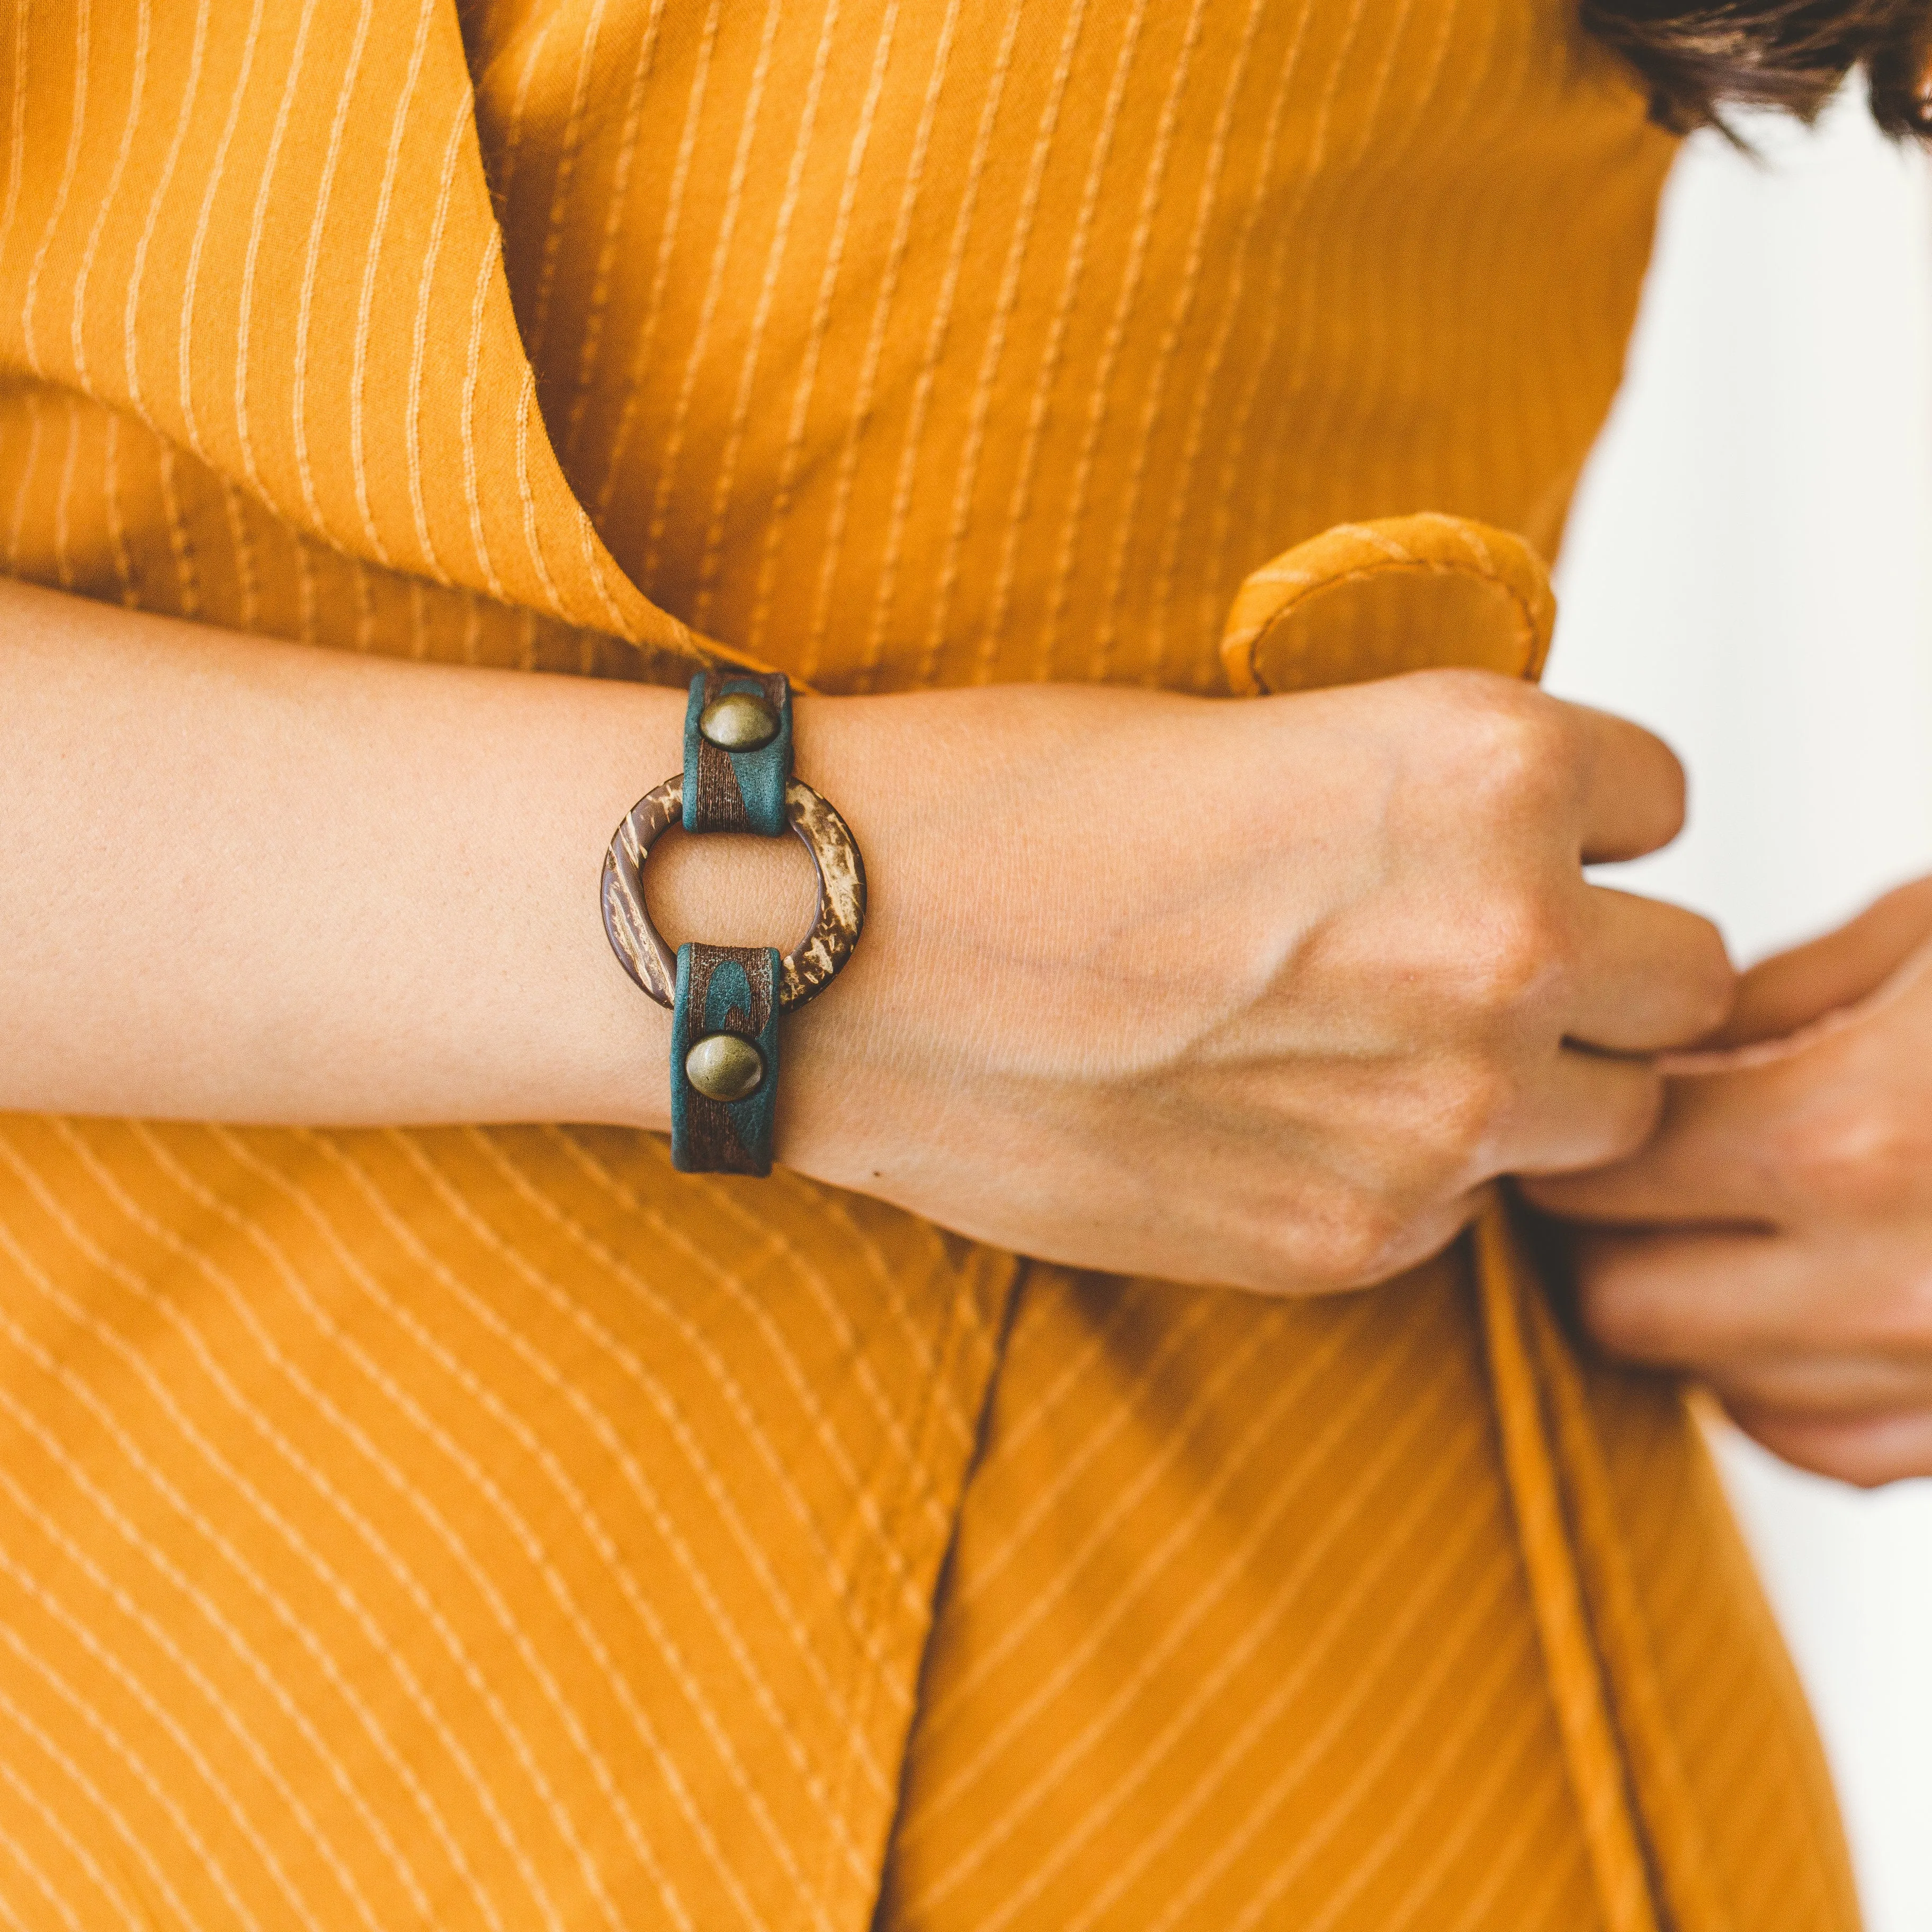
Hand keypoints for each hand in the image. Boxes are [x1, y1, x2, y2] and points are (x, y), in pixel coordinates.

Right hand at [772, 669, 1732, 1293]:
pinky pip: (1468, 1206)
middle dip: (1595, 964)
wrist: (834, 947)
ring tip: (1367, 1041)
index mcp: (1484, 769)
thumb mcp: (1257, 730)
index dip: (1581, 817)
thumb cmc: (1008, 803)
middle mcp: (1501, 945)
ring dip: (1529, 1081)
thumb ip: (1432, 803)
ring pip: (1605, 1114)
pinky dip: (1407, 1165)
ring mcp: (1437, 1116)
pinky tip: (1271, 1112)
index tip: (1500, 835)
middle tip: (1455, 952)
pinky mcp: (1352, 1238)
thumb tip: (1529, 859)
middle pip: (1684, 978)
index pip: (1664, 801)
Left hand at [1521, 877, 1931, 1485]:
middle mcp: (1901, 1288)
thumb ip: (1779, 1000)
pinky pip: (1822, 1446)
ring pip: (1713, 1389)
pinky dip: (1784, 1382)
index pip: (1600, 1178)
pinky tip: (1818, 1290)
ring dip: (1693, 1308)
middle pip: (1624, 1309)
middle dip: (1603, 1235)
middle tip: (1628, 1165)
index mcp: (1856, 1138)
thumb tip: (1664, 1053)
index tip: (1577, 1099)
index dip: (1567, 1135)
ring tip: (1733, 1218)